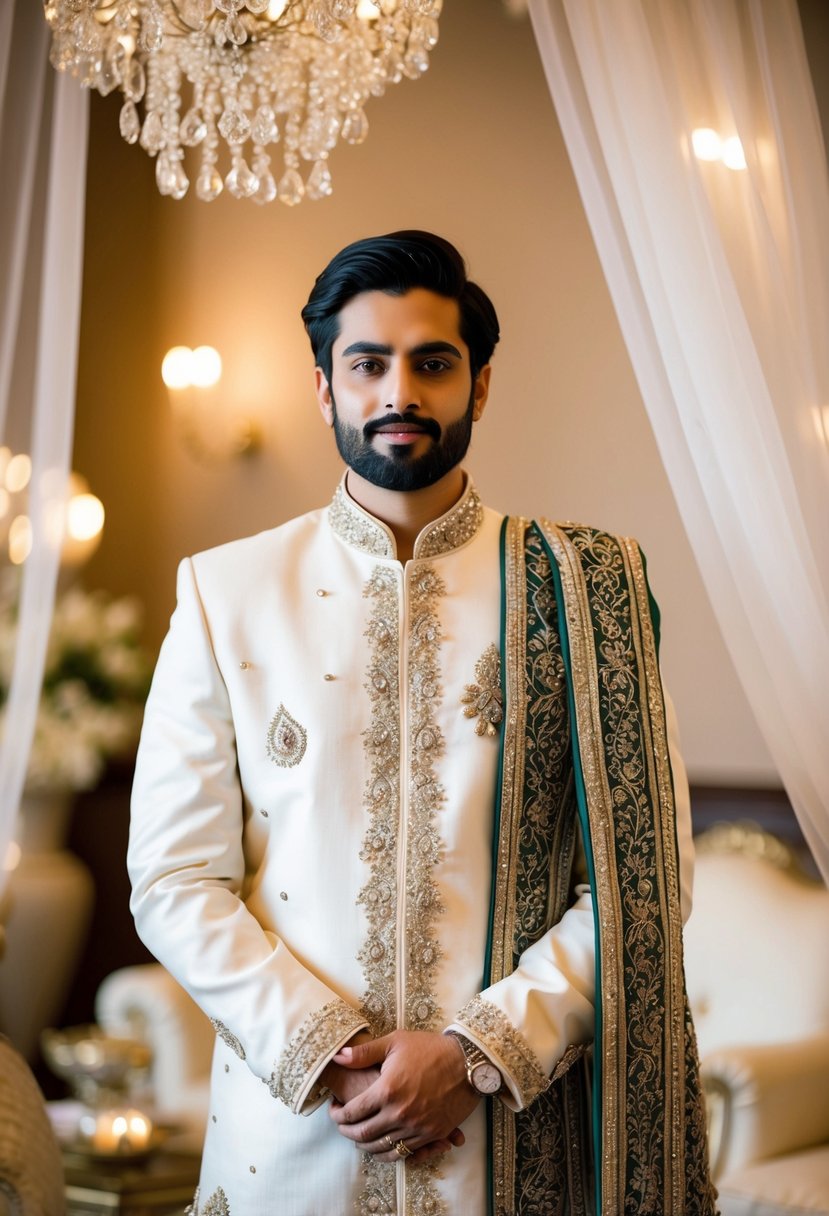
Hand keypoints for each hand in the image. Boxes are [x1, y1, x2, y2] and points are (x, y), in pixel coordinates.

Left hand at [328, 1030, 478, 1163]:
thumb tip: (338, 1057)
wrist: (467, 1062)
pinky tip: (381, 1149)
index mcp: (387, 1090)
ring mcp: (417, 1127)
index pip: (352, 1112)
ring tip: (358, 1139)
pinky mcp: (432, 1135)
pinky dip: (388, 1155)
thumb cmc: (430, 1048)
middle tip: (342, 1128)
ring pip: (382, 1148)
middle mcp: (400, 1113)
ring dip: (365, 1147)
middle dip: (347, 1133)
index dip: (338, 1115)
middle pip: (363, 1135)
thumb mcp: (395, 1042)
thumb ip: (364, 1053)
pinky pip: (404, 1154)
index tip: (334, 1111)